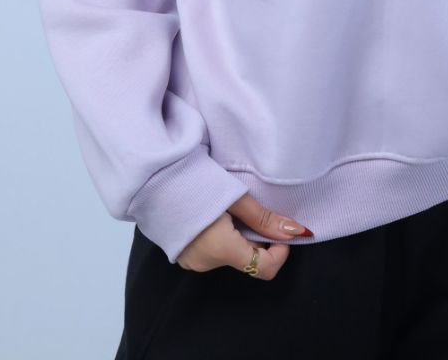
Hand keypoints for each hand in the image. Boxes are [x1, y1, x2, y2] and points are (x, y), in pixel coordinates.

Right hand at [175, 192, 312, 275]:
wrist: (152, 178)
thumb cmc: (194, 181)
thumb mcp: (235, 196)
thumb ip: (265, 218)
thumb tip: (296, 232)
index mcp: (222, 250)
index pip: (265, 270)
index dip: (280, 251)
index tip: (279, 229)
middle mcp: (207, 263)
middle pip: (247, 259)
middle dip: (256, 237)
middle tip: (248, 209)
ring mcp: (192, 261)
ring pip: (231, 254)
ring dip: (238, 235)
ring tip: (226, 207)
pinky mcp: (183, 254)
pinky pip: (213, 252)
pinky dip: (222, 237)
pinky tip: (212, 214)